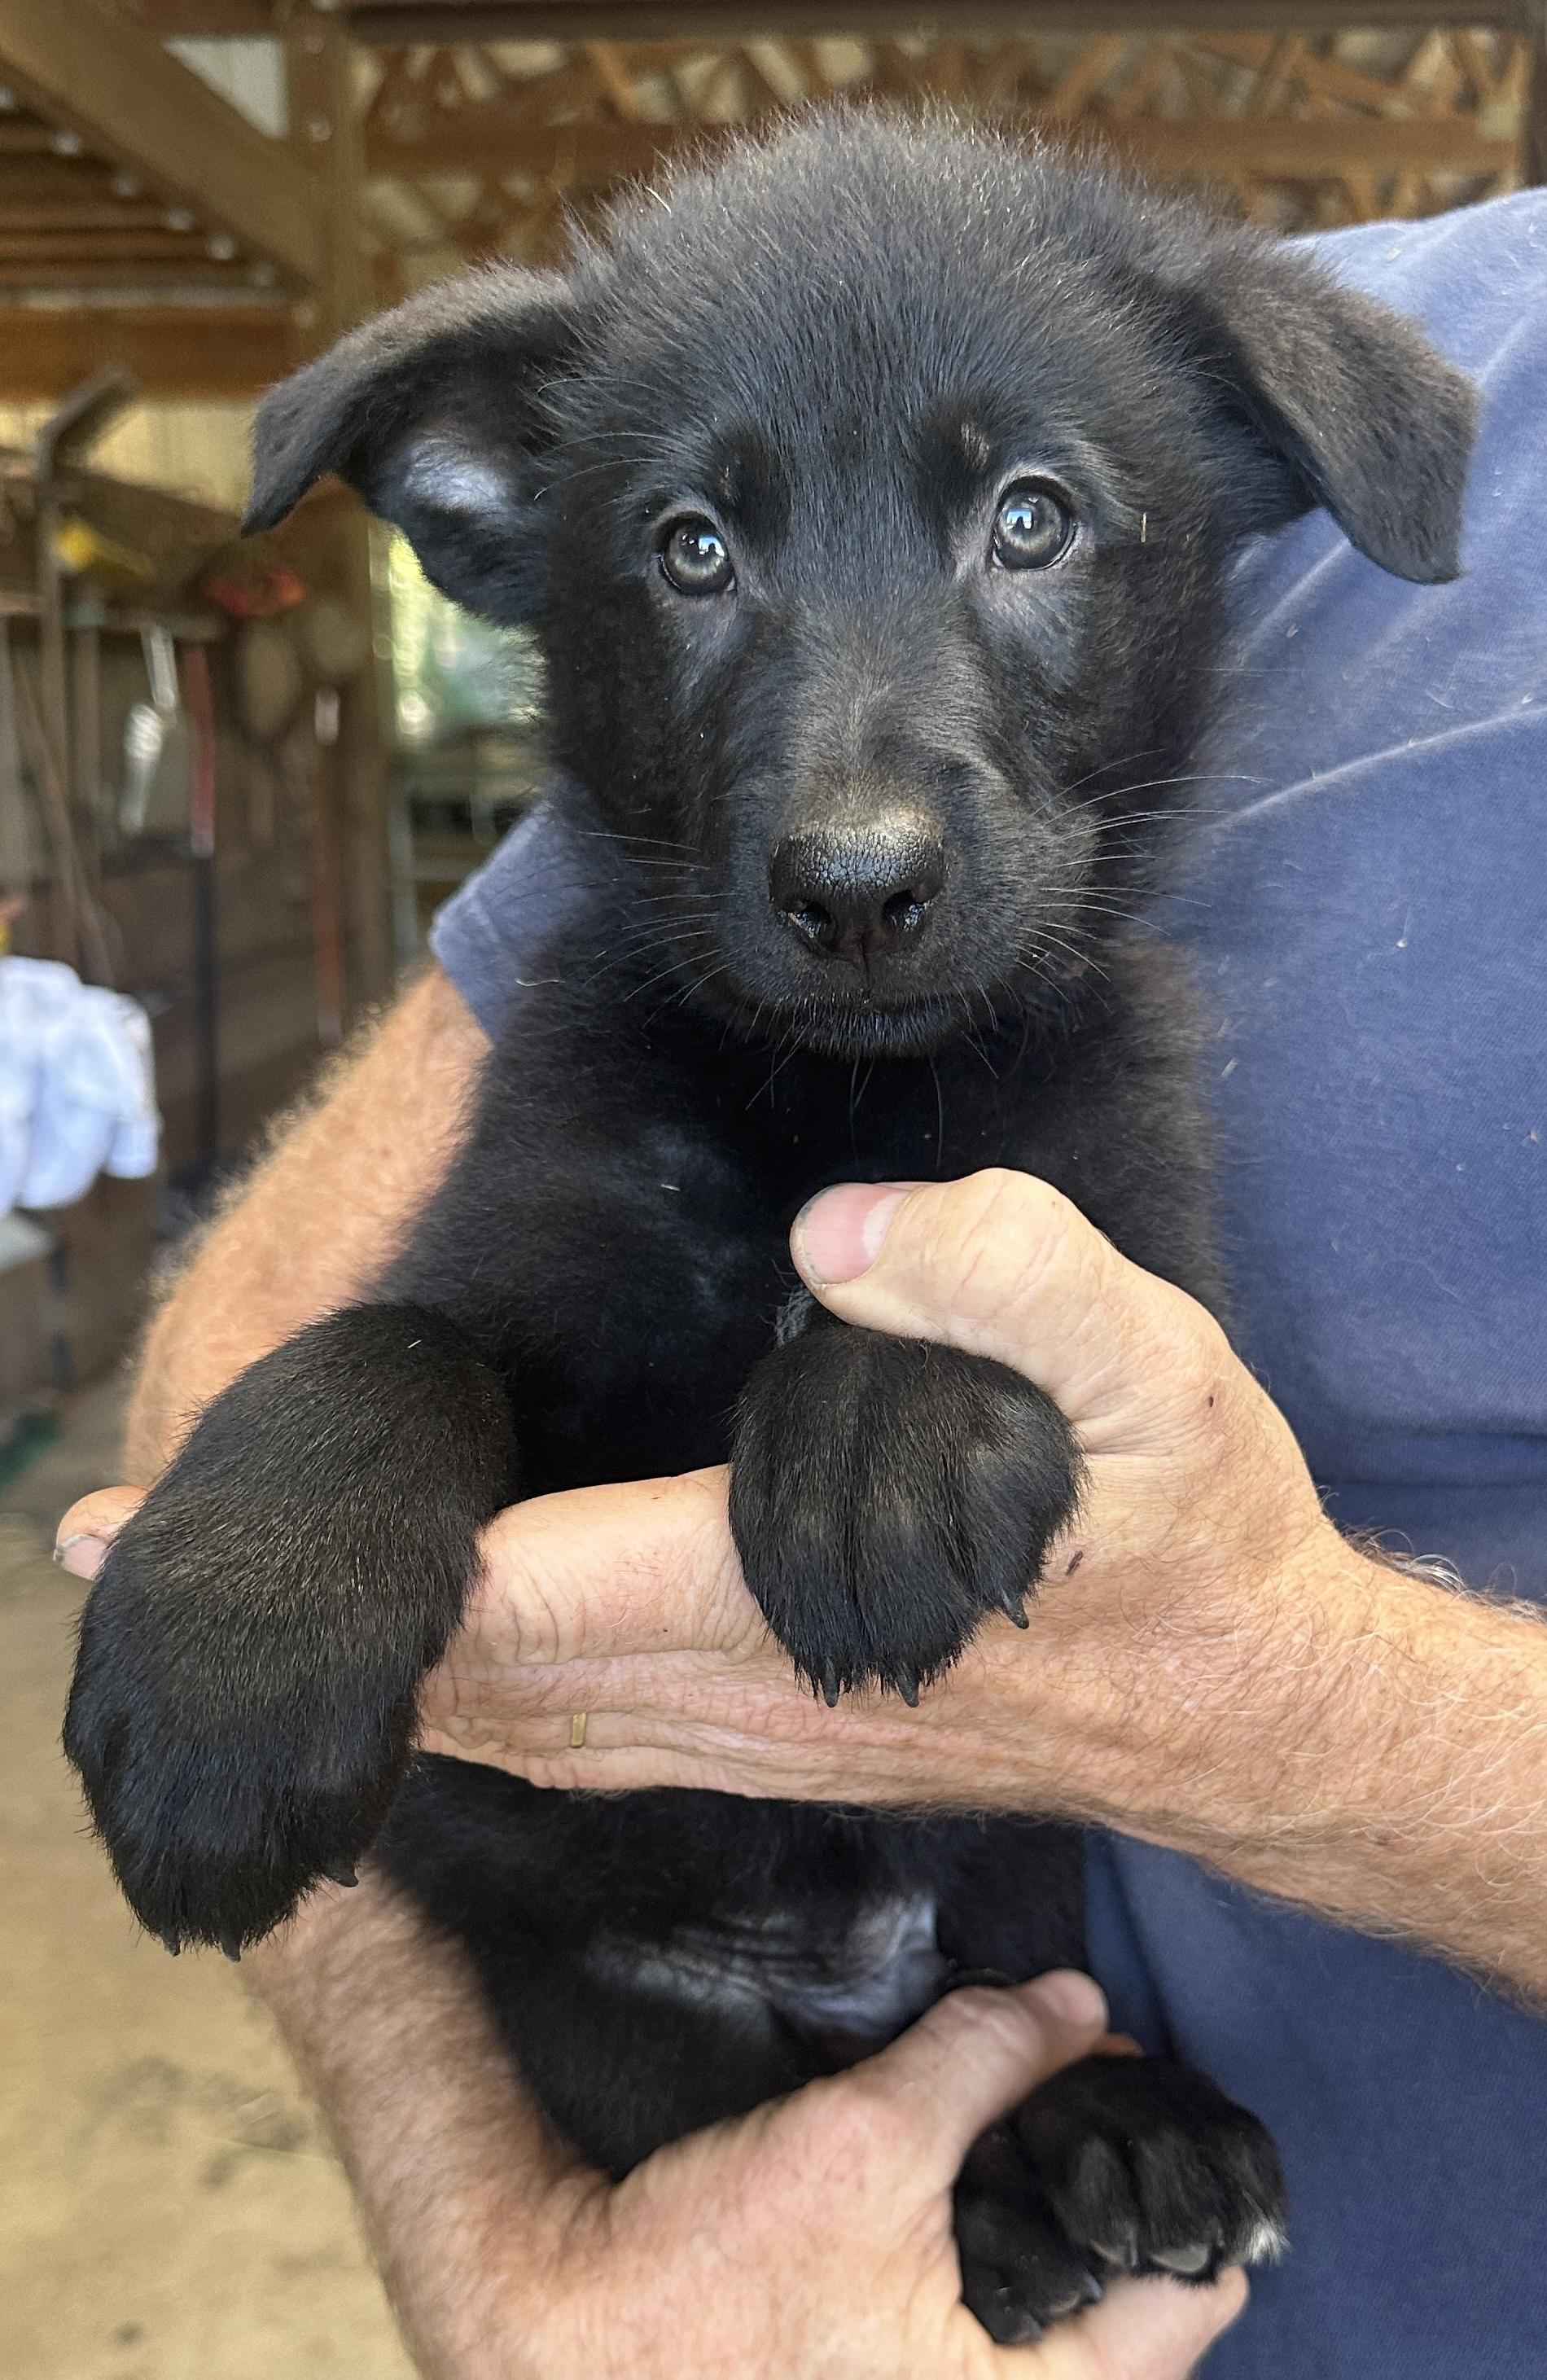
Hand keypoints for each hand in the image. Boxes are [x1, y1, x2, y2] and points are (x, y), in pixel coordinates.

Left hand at [55, 1167, 1363, 1838]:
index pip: (509, 1595)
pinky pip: (567, 1743)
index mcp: (778, 1601)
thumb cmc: (1192, 1532)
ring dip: (366, 1672)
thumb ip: (1002, 1280)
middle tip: (116, 1564)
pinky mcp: (773, 1746)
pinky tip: (430, 1669)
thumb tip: (839, 1238)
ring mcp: (745, 1740)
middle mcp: (733, 1698)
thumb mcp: (1153, 1366)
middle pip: (461, 1682)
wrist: (1253, 1707)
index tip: (154, 1536)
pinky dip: (462, 1706)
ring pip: (504, 1730)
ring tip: (246, 1613)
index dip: (341, 1572)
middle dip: (295, 1630)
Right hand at [435, 1967, 1244, 2379]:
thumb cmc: (710, 2279)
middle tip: (1075, 2064)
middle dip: (1107, 2170)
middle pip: (1134, 2294)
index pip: (1198, 2296)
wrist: (564, 2338)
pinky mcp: (899, 2377)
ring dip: (1046, 2189)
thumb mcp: (863, 2147)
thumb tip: (1078, 2003)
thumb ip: (984, 2064)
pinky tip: (956, 2150)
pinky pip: (993, 2308)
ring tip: (1015, 2094)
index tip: (1137, 2077)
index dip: (1181, 2167)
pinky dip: (991, 2226)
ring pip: (1061, 2296)